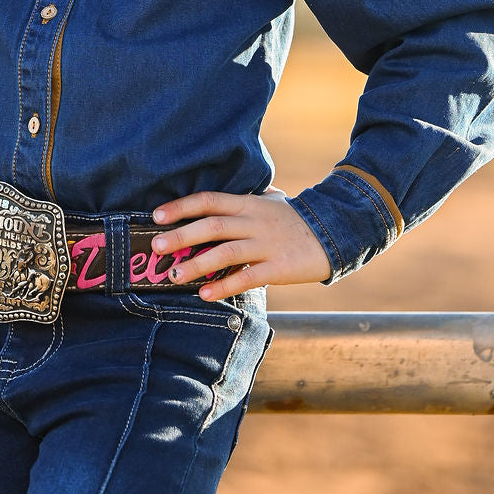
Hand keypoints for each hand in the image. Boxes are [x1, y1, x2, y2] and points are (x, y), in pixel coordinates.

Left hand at [150, 188, 330, 298]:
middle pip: (212, 225)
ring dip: (197, 264)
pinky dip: (224, 285)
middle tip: (156, 247)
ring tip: (174, 276)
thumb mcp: (271, 201)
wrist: (336, 232)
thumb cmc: (296, 219)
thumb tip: (218, 200)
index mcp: (249, 203)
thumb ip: (246, 199)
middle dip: (182, 235)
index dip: (181, 207)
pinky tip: (205, 294)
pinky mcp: (279, 268)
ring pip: (226, 252)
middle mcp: (254, 221)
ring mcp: (267, 244)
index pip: (208, 200)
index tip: (157, 216)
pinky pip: (247, 277)